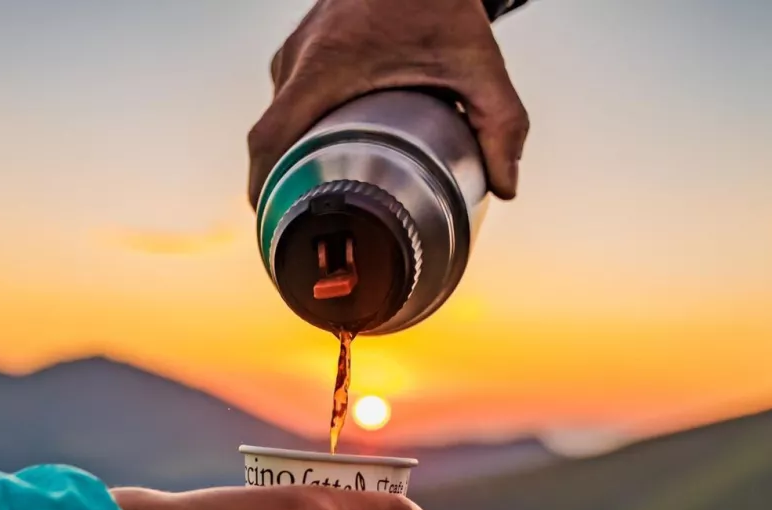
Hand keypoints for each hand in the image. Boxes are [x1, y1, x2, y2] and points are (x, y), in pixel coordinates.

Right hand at [247, 0, 528, 205]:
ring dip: (295, 156)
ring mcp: (295, 52)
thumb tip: (507, 187)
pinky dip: (301, 131)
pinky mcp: (301, 50)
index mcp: (324, 68)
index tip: (274, 224)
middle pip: (272, 139)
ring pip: (280, 119)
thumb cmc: (438, 0)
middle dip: (287, 184)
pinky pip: (288, 101)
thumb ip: (500, 124)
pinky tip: (327, 153)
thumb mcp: (477, 62)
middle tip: (312, 225)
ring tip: (322, 195)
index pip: (270, 139)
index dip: (264, 188)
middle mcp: (298, 60)